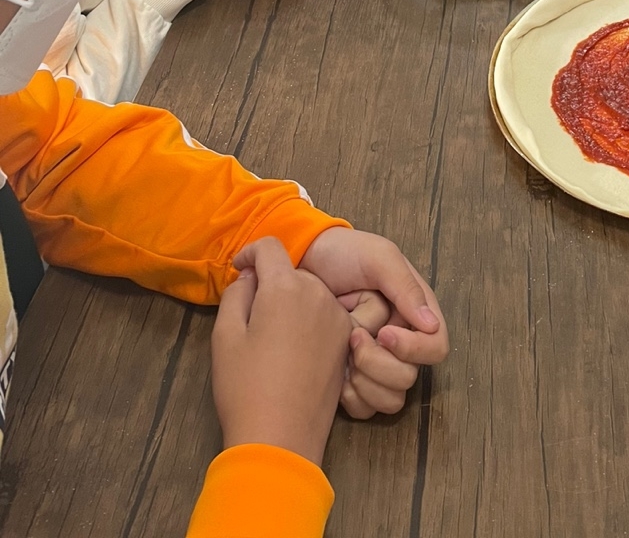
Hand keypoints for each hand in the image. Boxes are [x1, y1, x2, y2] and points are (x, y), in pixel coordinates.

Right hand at [212, 237, 350, 466]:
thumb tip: (249, 278)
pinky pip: (324, 317)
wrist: (280, 438)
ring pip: (310, 294)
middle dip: (271, 284)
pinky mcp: (345, 343)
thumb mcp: (225, 336)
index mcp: (286, 287)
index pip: (270, 247)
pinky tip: (291, 351)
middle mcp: (319, 294)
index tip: (238, 270)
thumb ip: (236, 294)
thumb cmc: (245, 387)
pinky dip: (308, 322)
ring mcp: (337, 319)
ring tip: (270, 337)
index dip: (250, 253)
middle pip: (291, 273)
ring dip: (291, 303)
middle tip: (250, 313)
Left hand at [300, 228, 449, 419]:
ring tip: (343, 353)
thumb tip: (431, 325)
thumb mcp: (378, 257)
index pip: (436, 347)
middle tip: (353, 338)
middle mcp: (400, 343)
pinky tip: (335, 371)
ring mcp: (376, 363)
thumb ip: (405, 287)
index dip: (414, 348)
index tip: (384, 333)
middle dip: (379, 364)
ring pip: (390, 400)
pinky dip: (351, 396)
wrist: (302, 262)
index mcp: (414, 313)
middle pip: (409, 378)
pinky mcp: (353, 378)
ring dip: (365, 382)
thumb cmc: (343, 253)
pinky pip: (364, 408)